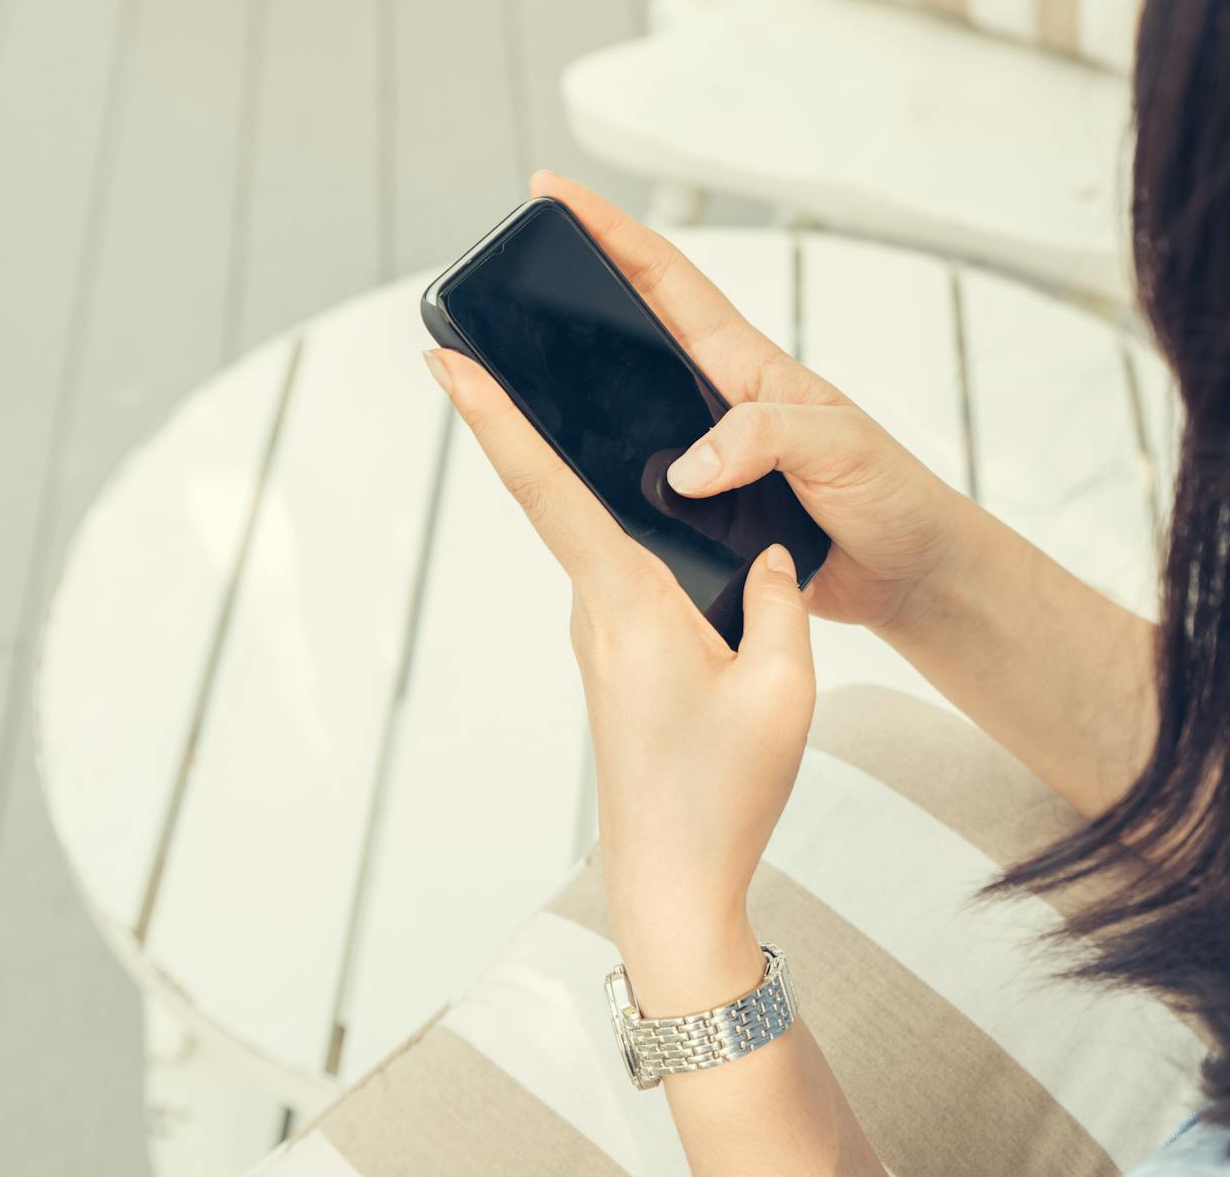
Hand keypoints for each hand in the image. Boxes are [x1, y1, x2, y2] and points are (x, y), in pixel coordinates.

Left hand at [426, 337, 812, 1012]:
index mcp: (627, 602)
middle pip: (562, 497)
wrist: (675, 884)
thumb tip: (773, 555)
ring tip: (601, 414)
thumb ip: (783, 602)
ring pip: (602, 539)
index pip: (547, 489)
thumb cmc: (722, 793)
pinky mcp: (618, 663)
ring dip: (593, 482)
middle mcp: (598, 611)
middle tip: (507, 345)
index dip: (495, 418)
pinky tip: (676, 528)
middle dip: (533, 422)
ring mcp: (602, 639)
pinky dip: (638, 538)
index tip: (445, 359)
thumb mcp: (784, 688)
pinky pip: (624, 578)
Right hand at [524, 172, 973, 632]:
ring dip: (575, 395)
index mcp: (748, 367)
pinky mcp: (703, 514)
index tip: (557, 192)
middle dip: (570, 294)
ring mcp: (708, 458)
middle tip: (512, 268)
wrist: (911, 576)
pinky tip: (565, 483)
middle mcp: (718, 404)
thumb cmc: (893, 496)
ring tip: (513, 371)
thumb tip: (688, 465)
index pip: (668, 281)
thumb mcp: (839, 446)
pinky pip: (636, 489)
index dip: (612, 232)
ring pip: (624, 415)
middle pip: (629, 336)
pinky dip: (599, 482)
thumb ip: (767, 439)